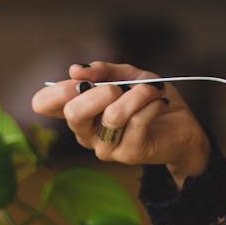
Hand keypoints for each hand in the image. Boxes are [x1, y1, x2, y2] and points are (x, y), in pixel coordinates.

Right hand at [31, 62, 208, 184]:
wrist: (182, 126)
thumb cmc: (149, 100)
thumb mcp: (127, 76)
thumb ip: (103, 70)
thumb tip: (75, 70)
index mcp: (78, 111)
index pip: (43, 104)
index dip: (57, 89)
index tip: (81, 79)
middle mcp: (85, 133)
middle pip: (73, 113)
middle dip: (99, 91)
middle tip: (119, 87)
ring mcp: (105, 147)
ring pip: (113, 115)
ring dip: (137, 94)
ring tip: (152, 90)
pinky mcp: (128, 154)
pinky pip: (137, 121)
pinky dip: (151, 104)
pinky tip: (160, 102)